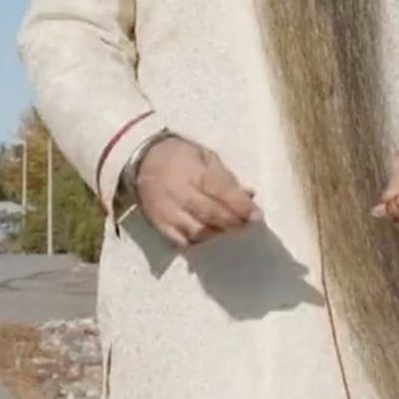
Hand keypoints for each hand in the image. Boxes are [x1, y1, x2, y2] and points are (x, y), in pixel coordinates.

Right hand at [130, 136, 260, 247]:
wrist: (141, 160)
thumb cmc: (180, 156)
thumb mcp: (206, 156)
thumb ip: (227, 178)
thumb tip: (249, 195)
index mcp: (194, 172)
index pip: (222, 192)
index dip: (241, 206)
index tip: (257, 216)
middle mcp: (180, 193)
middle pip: (211, 215)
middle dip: (233, 222)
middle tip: (247, 225)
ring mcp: (168, 211)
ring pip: (197, 232)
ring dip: (217, 233)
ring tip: (227, 229)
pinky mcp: (159, 225)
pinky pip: (180, 242)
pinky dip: (197, 242)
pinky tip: (206, 235)